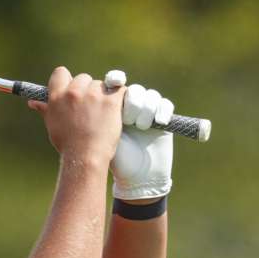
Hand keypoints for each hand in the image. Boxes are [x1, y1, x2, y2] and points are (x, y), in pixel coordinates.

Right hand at [28, 66, 123, 164]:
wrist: (86, 157)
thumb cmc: (68, 144)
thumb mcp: (52, 124)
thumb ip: (45, 109)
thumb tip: (32, 102)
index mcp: (57, 96)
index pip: (60, 73)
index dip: (67, 80)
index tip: (72, 90)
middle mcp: (74, 92)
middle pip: (83, 78)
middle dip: (87, 89)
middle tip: (89, 108)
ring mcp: (93, 95)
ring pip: (101, 85)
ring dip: (102, 95)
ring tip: (101, 115)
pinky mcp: (111, 100)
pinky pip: (119, 89)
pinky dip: (119, 97)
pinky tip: (117, 108)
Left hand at [109, 76, 173, 199]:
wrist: (138, 178)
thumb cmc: (118, 160)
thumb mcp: (106, 137)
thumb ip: (102, 116)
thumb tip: (93, 93)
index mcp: (114, 110)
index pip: (116, 86)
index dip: (116, 79)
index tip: (114, 81)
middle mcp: (131, 109)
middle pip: (135, 89)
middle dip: (133, 102)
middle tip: (128, 119)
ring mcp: (147, 114)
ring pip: (150, 96)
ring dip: (146, 109)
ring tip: (141, 126)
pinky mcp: (163, 120)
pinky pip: (165, 105)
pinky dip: (163, 110)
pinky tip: (159, 121)